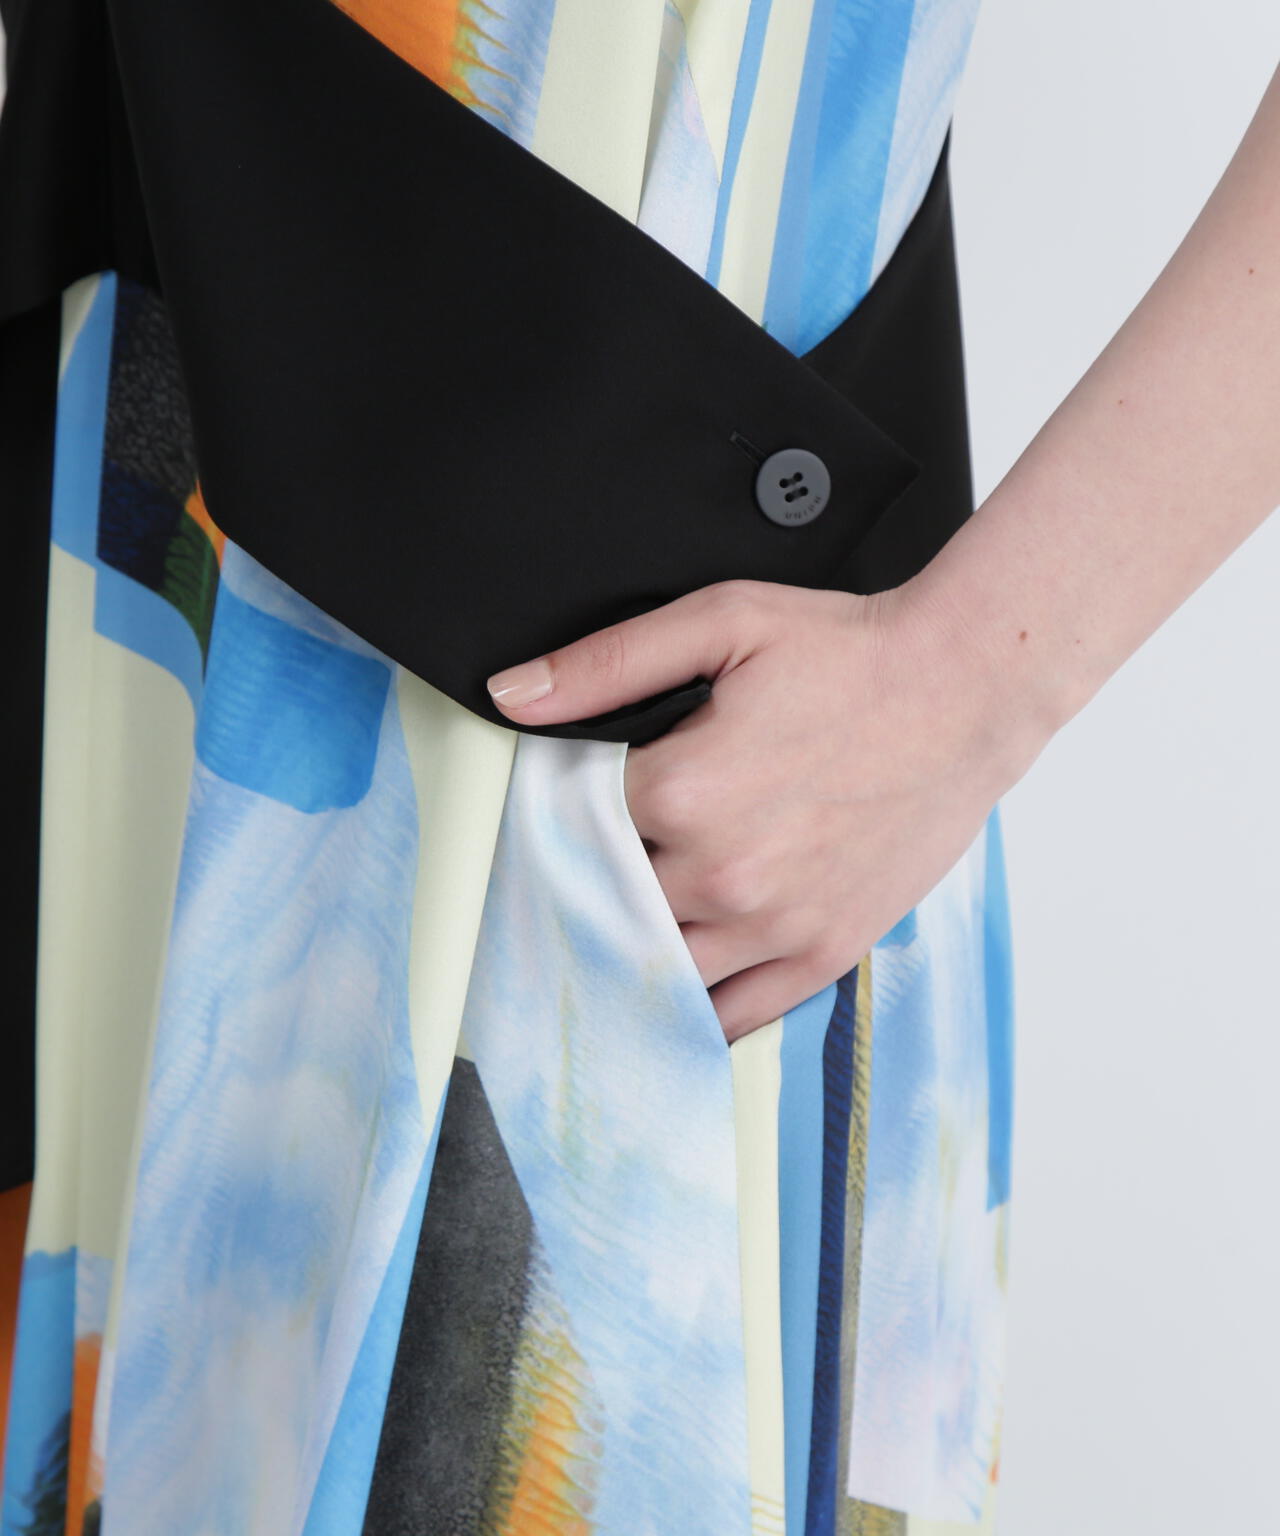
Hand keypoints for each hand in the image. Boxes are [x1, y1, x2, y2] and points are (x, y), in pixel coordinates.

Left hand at [486, 577, 1051, 1041]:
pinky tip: (672, 994)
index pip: (567, 830)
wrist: (966, 689)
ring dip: (632, 948)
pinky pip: (733, 1015)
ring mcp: (775, 924)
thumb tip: (513, 696)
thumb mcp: (722, 622)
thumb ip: (607, 664)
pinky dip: (693, 1012)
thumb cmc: (851, 655)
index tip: (563, 808)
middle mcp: (722, 873)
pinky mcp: (823, 952)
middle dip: (591, 883)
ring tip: (626, 922)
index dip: (557, 818)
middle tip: (594, 862)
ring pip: (656, 968)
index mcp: (685, 792)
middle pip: (605, 904)